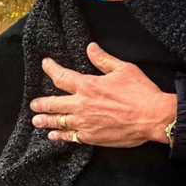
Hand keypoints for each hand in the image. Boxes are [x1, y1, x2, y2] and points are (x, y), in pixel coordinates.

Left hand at [30, 42, 175, 146]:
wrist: (152, 117)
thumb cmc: (141, 91)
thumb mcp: (124, 69)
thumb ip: (104, 59)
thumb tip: (90, 47)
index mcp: (89, 86)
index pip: (62, 76)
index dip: (51, 69)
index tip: (45, 64)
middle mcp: (82, 104)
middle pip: (54, 103)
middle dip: (41, 103)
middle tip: (33, 104)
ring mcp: (84, 123)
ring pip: (58, 121)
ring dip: (45, 120)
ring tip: (36, 120)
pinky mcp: (91, 137)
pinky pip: (69, 137)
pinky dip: (59, 136)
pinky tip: (53, 136)